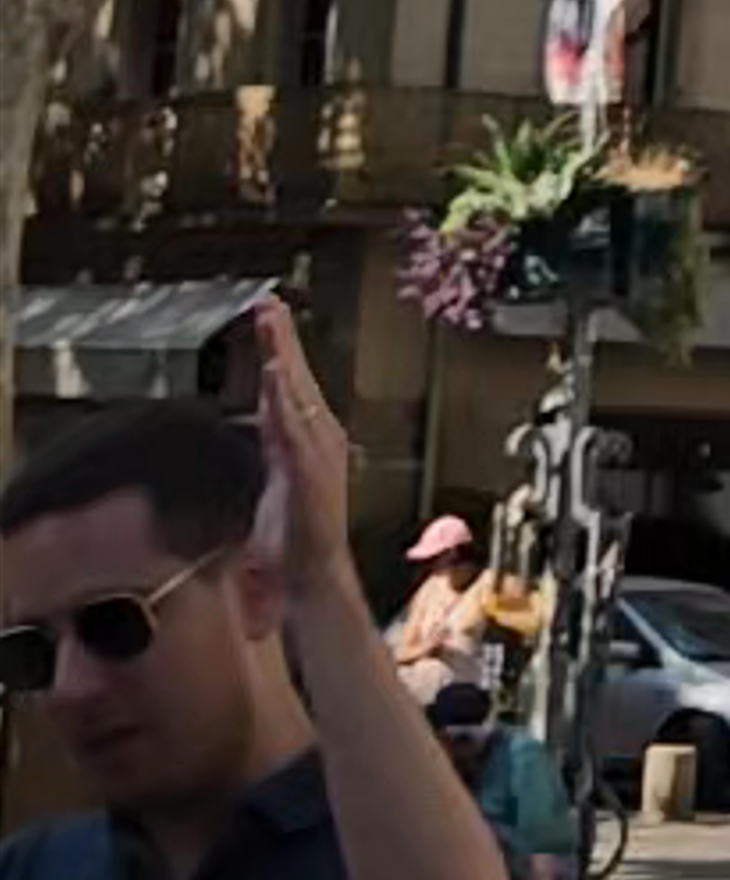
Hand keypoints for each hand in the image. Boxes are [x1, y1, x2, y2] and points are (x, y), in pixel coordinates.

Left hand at [248, 302, 363, 628]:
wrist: (315, 576)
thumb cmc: (294, 538)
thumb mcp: (275, 487)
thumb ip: (273, 453)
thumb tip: (262, 428)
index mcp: (305, 440)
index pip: (289, 387)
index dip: (279, 351)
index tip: (268, 316)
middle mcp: (318, 439)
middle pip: (296, 380)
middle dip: (282, 340)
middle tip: (268, 302)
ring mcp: (316, 453)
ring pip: (295, 394)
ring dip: (283, 357)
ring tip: (271, 324)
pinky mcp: (309, 470)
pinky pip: (293, 426)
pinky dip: (284, 398)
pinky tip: (275, 375)